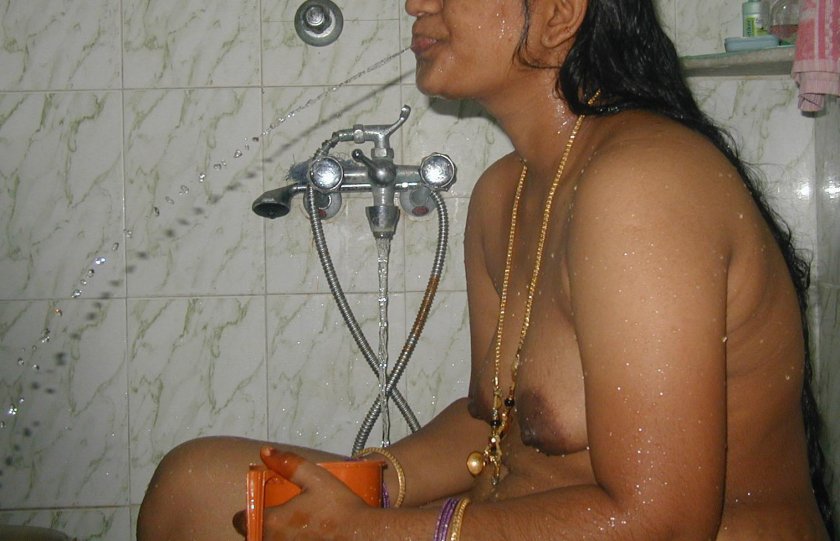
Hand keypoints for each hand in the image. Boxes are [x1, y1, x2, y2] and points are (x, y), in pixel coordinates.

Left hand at [233, 447, 375, 539]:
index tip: (260, 508)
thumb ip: (289, 463)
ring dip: (275, 537)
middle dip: (262, 528)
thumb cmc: (339, 507)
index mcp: (272, 521)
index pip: (241, 521)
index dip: (247, 513)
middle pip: (254, 536)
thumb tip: (265, 451)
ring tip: (291, 529)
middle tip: (280, 519)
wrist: (362, 536)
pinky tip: (305, 538)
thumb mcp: (316, 477)